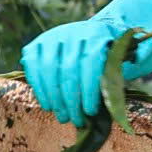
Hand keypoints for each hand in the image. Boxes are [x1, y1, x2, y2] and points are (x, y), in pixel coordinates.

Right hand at [20, 0, 151, 127]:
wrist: (93, 34)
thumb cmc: (108, 56)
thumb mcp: (117, 63)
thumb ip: (114, 81)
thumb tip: (116, 115)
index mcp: (97, 34)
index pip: (91, 63)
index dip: (90, 89)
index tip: (91, 111)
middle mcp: (73, 31)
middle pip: (68, 69)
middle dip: (71, 99)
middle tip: (76, 120)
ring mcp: (52, 36)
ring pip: (48, 69)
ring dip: (54, 97)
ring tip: (62, 116)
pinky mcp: (37, 44)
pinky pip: (33, 67)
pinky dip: (39, 87)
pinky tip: (48, 104)